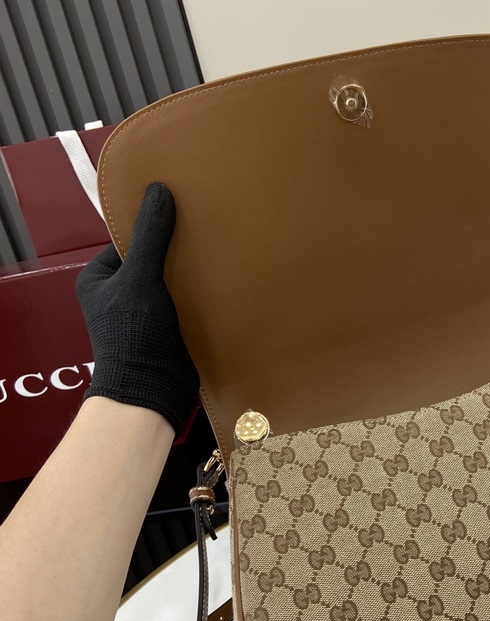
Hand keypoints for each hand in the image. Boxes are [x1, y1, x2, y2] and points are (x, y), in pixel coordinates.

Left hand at [76, 182, 198, 434]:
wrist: (153, 391)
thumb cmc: (134, 335)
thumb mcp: (140, 279)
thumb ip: (151, 237)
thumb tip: (159, 190)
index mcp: (99, 279)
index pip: (129, 241)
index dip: (153, 227)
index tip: (181, 213)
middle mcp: (118, 295)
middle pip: (152, 259)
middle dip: (177, 250)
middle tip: (205, 232)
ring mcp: (143, 314)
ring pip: (171, 282)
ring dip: (191, 274)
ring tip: (218, 255)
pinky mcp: (167, 330)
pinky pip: (184, 303)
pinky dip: (200, 295)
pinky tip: (221, 284)